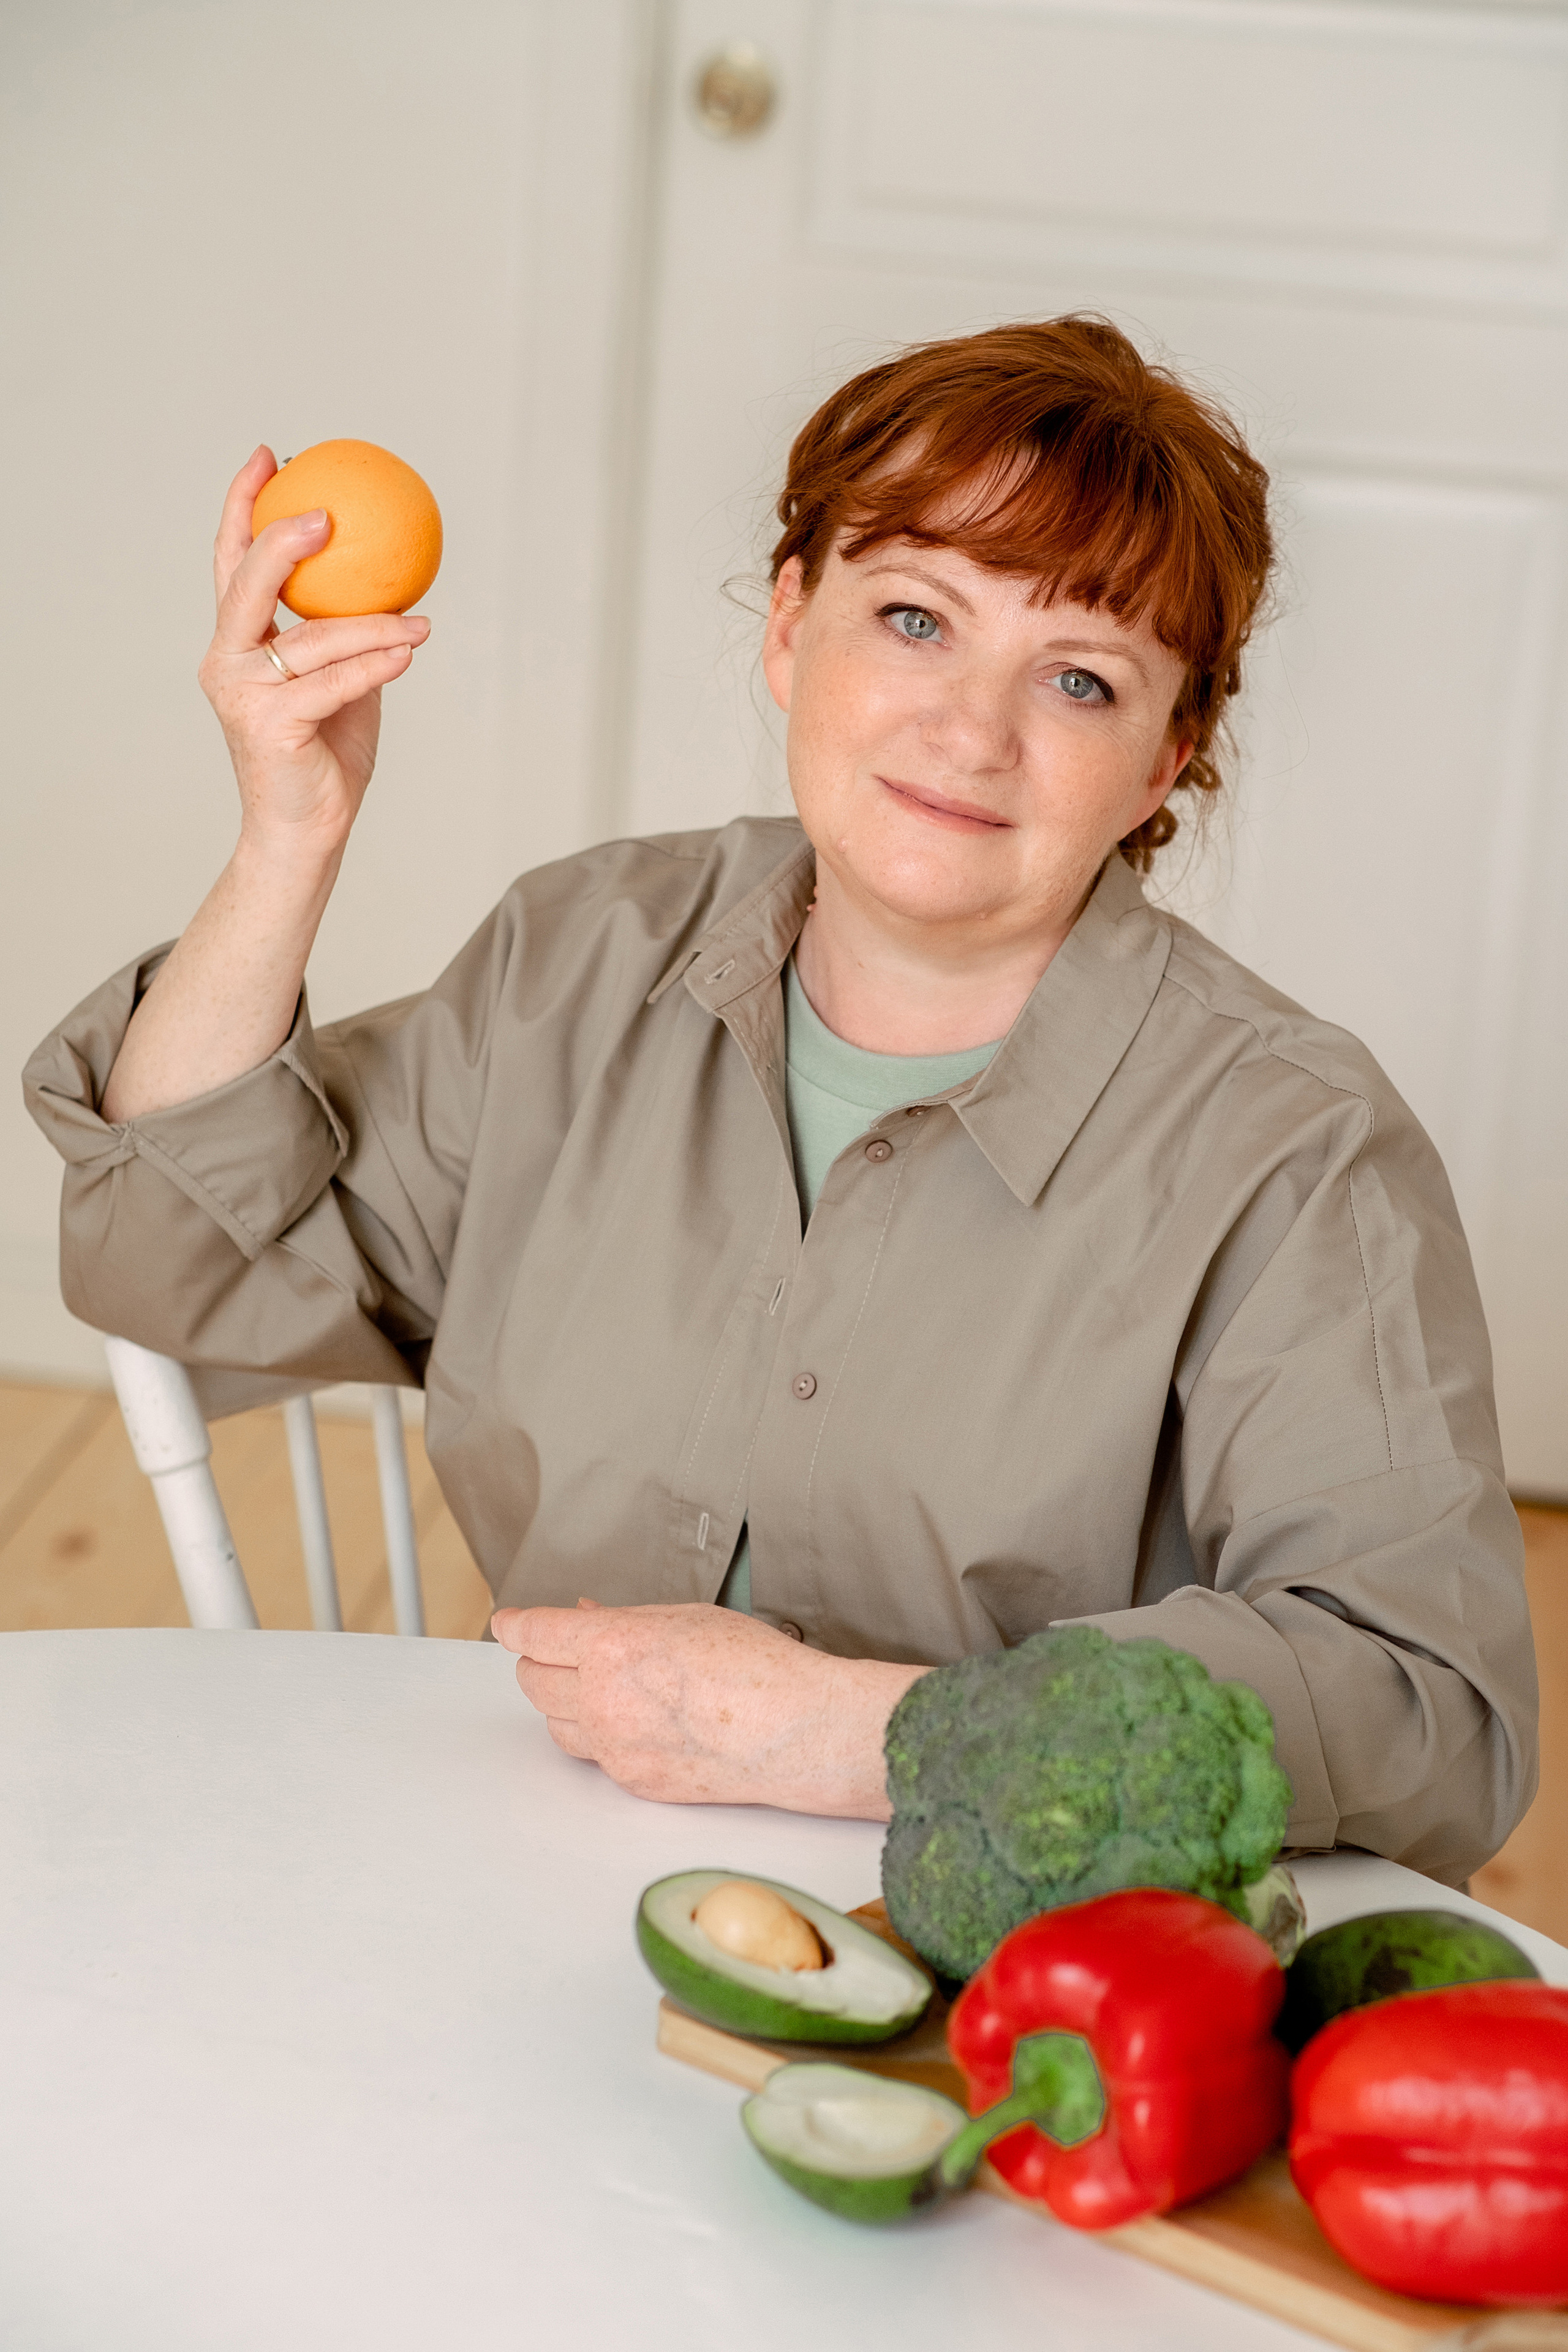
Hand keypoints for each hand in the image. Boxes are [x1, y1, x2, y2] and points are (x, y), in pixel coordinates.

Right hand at [198, 446, 429, 864]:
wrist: (305, 831)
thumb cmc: (323, 757)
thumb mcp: (339, 685)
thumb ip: (347, 638)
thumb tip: (394, 589)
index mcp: (236, 643)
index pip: (232, 563)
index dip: (244, 506)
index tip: (269, 457)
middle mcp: (227, 661)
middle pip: (247, 583)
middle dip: (282, 540)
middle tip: (325, 513)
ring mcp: (243, 694)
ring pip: (313, 639)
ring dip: (375, 625)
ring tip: (419, 622)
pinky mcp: (270, 725)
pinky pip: (335, 682)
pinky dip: (376, 666)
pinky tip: (409, 651)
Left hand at [490, 1598, 928, 1818]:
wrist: (794, 1732)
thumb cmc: (755, 1667)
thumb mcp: (684, 1618)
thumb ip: (624, 1621)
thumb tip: (584, 1619)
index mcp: (612, 1647)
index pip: (535, 1634)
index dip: (515, 1625)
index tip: (507, 1623)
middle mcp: (602, 1699)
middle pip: (533, 1681)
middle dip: (537, 1661)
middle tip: (554, 1650)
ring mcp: (614, 1747)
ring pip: (555, 1724)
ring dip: (561, 1701)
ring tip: (592, 1684)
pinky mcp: (632, 1782)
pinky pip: (593, 1755)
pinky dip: (597, 1734)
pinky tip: (629, 1718)